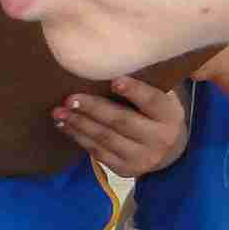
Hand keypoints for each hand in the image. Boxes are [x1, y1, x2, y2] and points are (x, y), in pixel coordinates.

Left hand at [54, 75, 185, 176]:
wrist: (167, 150)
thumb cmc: (156, 113)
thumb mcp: (162, 98)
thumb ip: (145, 83)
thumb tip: (112, 60)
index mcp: (170, 115)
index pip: (152, 101)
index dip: (134, 91)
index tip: (115, 81)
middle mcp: (159, 138)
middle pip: (122, 121)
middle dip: (93, 109)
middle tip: (70, 99)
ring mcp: (142, 157)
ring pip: (105, 138)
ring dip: (79, 124)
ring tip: (58, 112)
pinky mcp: (125, 169)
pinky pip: (97, 152)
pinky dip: (78, 137)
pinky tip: (64, 125)